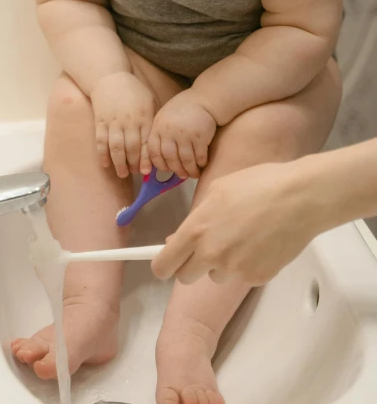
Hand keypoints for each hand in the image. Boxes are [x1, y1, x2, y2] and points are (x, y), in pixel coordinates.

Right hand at [90, 72, 156, 177]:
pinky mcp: (100, 121)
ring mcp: (113, 121)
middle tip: (135, 173)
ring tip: (122, 173)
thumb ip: (153, 120)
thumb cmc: (133, 90)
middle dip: (134, 164)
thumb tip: (158, 141)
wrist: (109, 77)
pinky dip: (103, 155)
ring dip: (119, 163)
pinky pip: (101, 141)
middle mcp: (129, 121)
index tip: (147, 170)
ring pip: (116, 147)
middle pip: (132, 148)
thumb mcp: (149, 101)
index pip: (147, 142)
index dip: (147, 158)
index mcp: (144, 116)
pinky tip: (106, 164)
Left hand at [146, 88, 216, 178]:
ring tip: (193, 174)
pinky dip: (201, 163)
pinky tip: (202, 164)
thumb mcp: (164, 117)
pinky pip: (199, 156)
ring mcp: (185, 135)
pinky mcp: (200, 137)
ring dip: (190, 170)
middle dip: (176, 170)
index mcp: (158, 127)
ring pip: (185, 160)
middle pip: (170, 158)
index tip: (165, 169)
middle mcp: (169, 132)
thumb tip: (158, 159)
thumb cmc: (183, 109)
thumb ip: (160, 134)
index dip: (159, 163)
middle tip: (181, 175)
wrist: (203, 99)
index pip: (153, 151)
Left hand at [151, 161, 318, 285]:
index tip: (165, 262)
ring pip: (216, 275)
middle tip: (206, 247)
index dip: (162, 264)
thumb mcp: (217, 190)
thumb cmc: (259, 184)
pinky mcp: (257, 277)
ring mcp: (235, 269)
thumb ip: (195, 218)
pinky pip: (243, 276)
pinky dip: (248, 264)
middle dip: (191, 264)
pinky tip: (261, 242)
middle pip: (185, 276)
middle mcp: (212, 254)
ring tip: (243, 236)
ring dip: (222, 263)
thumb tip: (179, 238)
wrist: (301, 197)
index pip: (164, 264)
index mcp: (197, 229)